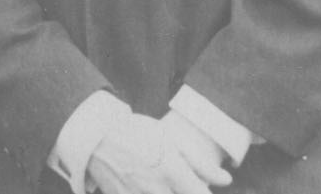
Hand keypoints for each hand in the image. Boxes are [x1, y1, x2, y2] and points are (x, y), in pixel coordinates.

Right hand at [87, 113, 226, 193]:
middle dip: (186, 191)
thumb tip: (227, 180)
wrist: (94, 137)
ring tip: (164, 184)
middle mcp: (158, 189)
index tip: (202, 188)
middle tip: (181, 183)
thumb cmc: (136, 133)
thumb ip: (201, 164)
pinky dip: (148, 193)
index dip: (205, 193)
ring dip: (168, 192)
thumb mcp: (171, 140)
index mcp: (173, 172)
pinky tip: (149, 186)